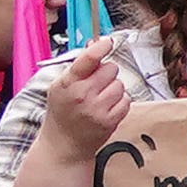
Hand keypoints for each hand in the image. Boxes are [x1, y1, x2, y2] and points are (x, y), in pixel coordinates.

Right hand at [39, 37, 129, 158]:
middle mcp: (82, 94)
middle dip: (106, 73)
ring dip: (113, 89)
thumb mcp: (60, 87)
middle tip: (96, 83)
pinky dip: (119, 102)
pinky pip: (126, 100)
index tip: (107, 42)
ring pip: (120, 84)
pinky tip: (106, 108)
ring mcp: (97, 108)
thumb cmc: (62, 112)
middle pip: (110, 69)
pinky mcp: (110, 120)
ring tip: (100, 98)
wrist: (64, 144)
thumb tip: (95, 44)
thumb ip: (77, 67)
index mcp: (67, 83)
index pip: (88, 59)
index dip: (100, 47)